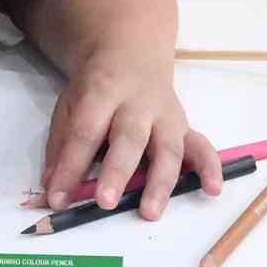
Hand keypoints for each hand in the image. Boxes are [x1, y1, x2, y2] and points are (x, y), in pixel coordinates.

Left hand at [41, 58, 221, 219]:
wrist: (131, 53)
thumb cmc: (96, 88)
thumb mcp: (69, 104)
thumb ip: (62, 145)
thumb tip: (53, 187)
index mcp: (102, 92)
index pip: (86, 131)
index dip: (71, 165)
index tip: (58, 198)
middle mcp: (138, 103)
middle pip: (129, 137)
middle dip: (117, 171)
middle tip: (105, 202)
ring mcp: (165, 114)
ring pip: (168, 147)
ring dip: (161, 181)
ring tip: (150, 212)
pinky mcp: (184, 125)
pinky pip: (201, 145)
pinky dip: (210, 168)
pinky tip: (212, 189)